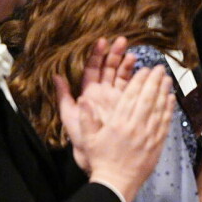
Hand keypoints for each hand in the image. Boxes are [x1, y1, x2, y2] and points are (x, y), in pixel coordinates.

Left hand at [56, 37, 135, 169]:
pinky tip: (145, 72)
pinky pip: (136, 91)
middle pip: (110, 69)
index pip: (93, 70)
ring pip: (124, 78)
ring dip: (128, 65)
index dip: (97, 55)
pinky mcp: (131, 108)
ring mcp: (119, 100)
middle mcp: (105, 95)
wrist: (102, 161)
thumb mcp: (70, 118)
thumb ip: (64, 97)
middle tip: (122, 40)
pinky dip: (140, 81)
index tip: (102, 41)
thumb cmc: (84, 142)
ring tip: (134, 54)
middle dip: (115, 54)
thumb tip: (56, 76)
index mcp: (90, 94)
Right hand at [65, 64, 173, 201]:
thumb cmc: (101, 161)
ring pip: (158, 109)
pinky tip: (171, 99)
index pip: (130, 97)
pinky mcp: (157, 144)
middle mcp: (135, 127)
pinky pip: (165, 123)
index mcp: (118, 124)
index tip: (144, 70)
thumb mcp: (88, 140)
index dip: (139, 81)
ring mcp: (148, 136)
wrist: (116, 183)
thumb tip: (83, 99)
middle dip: (154, 81)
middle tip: (159, 68)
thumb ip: (86, 119)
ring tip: (167, 78)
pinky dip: (169, 110)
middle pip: (147, 99)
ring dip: (164, 92)